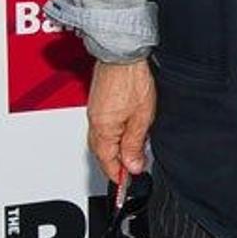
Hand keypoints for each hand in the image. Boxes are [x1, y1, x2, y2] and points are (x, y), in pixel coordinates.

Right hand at [87, 59, 155, 183]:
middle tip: (132, 169)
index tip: (127, 182)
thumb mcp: (142, 118)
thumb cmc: (132, 80)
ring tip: (132, 152)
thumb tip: (133, 166)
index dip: (118, 175)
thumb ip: (135, 144)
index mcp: (103, 130)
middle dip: (116, 164)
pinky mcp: (98, 103)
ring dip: (115, 150)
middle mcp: (94, 123)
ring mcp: (95, 112)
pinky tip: (126, 132)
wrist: (123, 54)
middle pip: (102, 153)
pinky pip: (102, 127)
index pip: (107, 162)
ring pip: (102, 140)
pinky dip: (113, 135)